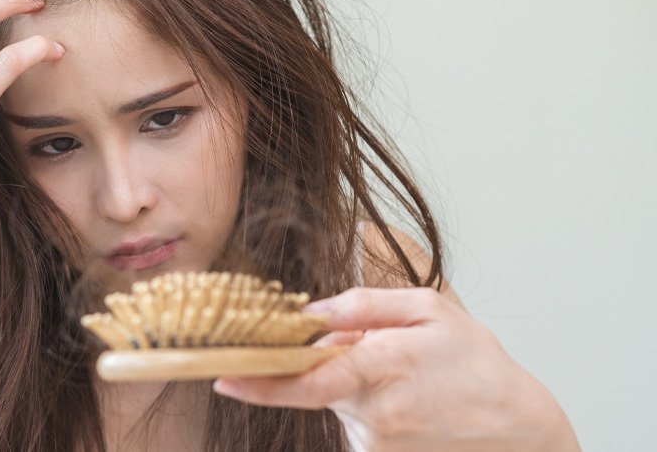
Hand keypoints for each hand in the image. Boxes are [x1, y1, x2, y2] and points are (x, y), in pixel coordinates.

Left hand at [213, 287, 579, 451]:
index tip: (224, 377)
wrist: (520, 432)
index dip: (262, 381)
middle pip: (319, 380)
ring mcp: (377, 442)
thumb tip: (311, 314)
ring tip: (410, 379)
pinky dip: (368, 404)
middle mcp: (374, 413)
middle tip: (381, 347)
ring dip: (355, 383)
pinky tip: (409, 400)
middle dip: (331, 359)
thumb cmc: (476, 364)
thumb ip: (365, 306)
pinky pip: (354, 421)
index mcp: (383, 367)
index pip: (308, 379)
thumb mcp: (429, 311)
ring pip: (337, 401)